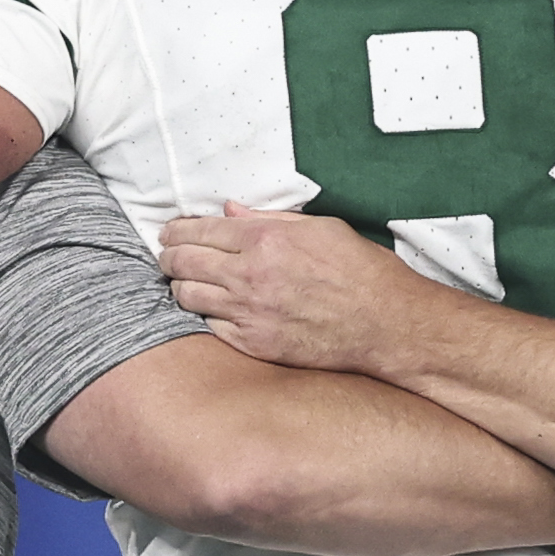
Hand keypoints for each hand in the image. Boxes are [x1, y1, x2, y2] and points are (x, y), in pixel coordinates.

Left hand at [161, 202, 442, 374]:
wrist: (386, 324)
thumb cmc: (361, 271)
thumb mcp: (321, 228)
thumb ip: (269, 219)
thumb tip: (229, 211)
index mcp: (265, 239)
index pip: (197, 230)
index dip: (175, 231)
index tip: (169, 233)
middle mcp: (250, 275)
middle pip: (182, 263)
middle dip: (168, 257)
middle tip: (168, 257)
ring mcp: (250, 313)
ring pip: (187, 297)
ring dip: (181, 287)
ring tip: (185, 283)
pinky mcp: (255, 344)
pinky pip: (210, 327)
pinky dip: (206, 316)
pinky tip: (213, 310)